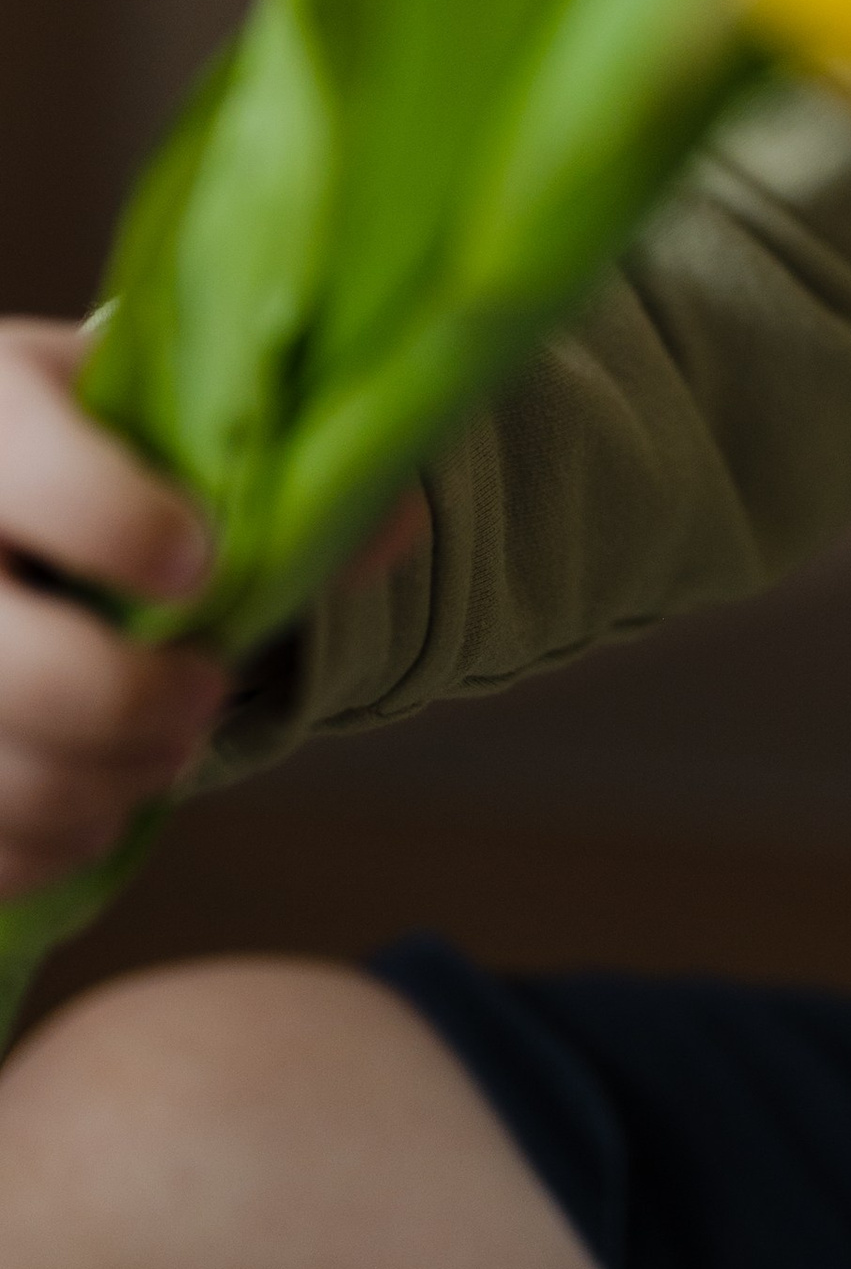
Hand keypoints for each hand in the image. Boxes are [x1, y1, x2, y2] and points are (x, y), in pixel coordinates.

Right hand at [0, 324, 226, 899]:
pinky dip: (48, 845)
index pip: (42, 477)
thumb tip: (394, 528)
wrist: (10, 503)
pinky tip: (100, 807)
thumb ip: (276, 462)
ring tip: (167, 756)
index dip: (126, 529)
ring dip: (101, 786)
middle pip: (12, 664)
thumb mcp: (167, 423)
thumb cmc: (101, 454)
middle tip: (206, 692)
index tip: (201, 564)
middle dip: (128, 702)